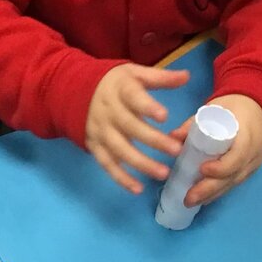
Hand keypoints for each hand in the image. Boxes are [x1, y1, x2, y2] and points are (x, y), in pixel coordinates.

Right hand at [85, 64, 187, 194]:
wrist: (75, 91)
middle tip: (176, 150)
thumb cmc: (115, 84)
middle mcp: (108, 112)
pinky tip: (138, 188)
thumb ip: (160, 77)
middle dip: (153, 140)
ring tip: (163, 173)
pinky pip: (107, 165)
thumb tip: (186, 76)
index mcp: (120, 90)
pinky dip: (121, 178)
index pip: (133, 97)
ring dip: (140, 163)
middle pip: (130, 127)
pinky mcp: (95, 147)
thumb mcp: (134, 73)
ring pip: (120, 149)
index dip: (147, 107)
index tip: (164, 116)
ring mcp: (100, 131)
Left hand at [170, 94, 261, 207]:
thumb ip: (194, 123)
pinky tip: (205, 198)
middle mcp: (253, 154)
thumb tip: (171, 136)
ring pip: (233, 184)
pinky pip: (235, 183)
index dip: (220, 167)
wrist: (260, 109)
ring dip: (212, 195)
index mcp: (247, 136)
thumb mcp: (216, 108)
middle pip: (233, 177)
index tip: (202, 169)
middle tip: (188, 199)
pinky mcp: (250, 170)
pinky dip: (219, 191)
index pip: (237, 157)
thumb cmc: (235, 107)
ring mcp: (253, 164)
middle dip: (210, 189)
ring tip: (192, 202)